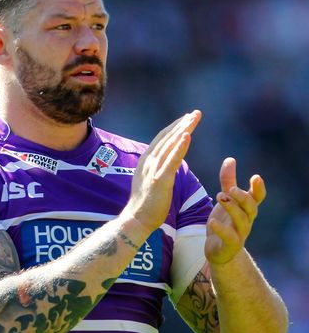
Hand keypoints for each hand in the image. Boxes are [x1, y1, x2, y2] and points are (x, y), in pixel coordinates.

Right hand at [123, 111, 200, 232]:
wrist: (136, 220)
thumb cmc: (146, 203)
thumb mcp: (150, 180)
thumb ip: (158, 168)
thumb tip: (168, 162)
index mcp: (146, 161)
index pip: (162, 139)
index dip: (175, 127)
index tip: (187, 118)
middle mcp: (148, 161)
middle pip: (167, 138)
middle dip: (182, 124)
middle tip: (196, 113)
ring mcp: (153, 170)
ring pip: (170, 145)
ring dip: (183, 130)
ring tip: (194, 118)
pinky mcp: (160, 180)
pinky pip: (172, 161)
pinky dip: (179, 147)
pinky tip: (187, 136)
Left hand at [205, 157, 265, 264]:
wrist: (219, 251)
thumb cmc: (225, 222)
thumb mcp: (226, 200)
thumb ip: (228, 181)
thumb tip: (230, 159)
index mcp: (246, 209)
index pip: (257, 197)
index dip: (258, 188)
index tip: (256, 177)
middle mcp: (246, 220)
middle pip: (251, 207)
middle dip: (243, 197)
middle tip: (230, 188)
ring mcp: (240, 233)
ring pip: (241, 220)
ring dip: (232, 208)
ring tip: (220, 196)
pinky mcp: (230, 245)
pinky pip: (229, 237)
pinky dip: (221, 229)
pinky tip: (212, 221)